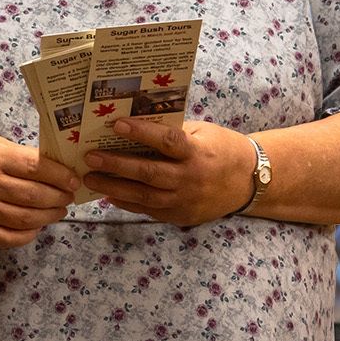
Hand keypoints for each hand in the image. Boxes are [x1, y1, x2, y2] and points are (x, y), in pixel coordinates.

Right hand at [0, 134, 79, 248]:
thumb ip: (20, 155)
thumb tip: (56, 166)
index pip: (36, 167)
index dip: (61, 176)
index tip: (74, 180)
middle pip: (35, 195)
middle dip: (59, 197)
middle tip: (69, 197)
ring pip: (27, 218)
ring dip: (50, 216)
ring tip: (58, 211)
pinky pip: (11, 238)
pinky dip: (30, 234)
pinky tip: (37, 226)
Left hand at [82, 119, 255, 225]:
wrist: (249, 182)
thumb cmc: (222, 148)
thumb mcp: (202, 132)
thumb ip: (174, 132)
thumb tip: (137, 124)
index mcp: (197, 152)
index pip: (167, 141)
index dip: (142, 132)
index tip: (117, 124)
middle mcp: (190, 178)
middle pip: (149, 173)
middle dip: (116, 165)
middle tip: (90, 158)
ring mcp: (185, 200)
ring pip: (144, 197)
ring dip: (114, 188)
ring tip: (91, 179)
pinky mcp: (181, 216)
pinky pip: (149, 210)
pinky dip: (128, 203)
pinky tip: (109, 195)